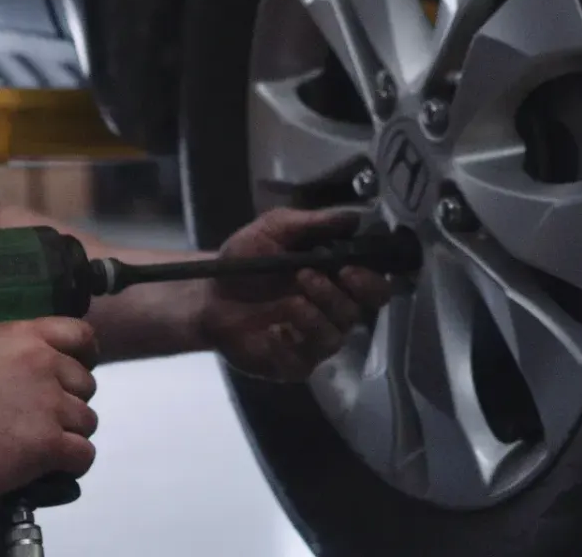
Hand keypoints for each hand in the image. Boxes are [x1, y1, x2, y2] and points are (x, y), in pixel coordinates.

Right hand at [0, 317, 100, 500]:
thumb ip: (9, 342)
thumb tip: (32, 349)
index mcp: (25, 338)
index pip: (80, 334)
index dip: (85, 354)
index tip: (79, 369)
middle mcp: (44, 365)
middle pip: (86, 383)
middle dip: (71, 400)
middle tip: (46, 416)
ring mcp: (49, 405)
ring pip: (87, 420)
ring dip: (71, 432)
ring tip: (45, 443)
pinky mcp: (47, 444)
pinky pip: (83, 454)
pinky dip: (74, 462)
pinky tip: (57, 465)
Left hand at [201, 207, 397, 381]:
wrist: (207, 295)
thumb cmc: (245, 262)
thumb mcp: (273, 230)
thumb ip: (313, 223)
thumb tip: (353, 218)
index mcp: (336, 281)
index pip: (374, 288)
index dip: (369, 281)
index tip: (347, 268)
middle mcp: (332, 313)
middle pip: (358, 313)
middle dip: (337, 296)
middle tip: (306, 277)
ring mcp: (312, 341)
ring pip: (334, 338)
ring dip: (314, 317)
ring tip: (289, 302)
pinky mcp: (291, 364)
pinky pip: (302, 363)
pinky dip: (287, 346)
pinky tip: (272, 331)